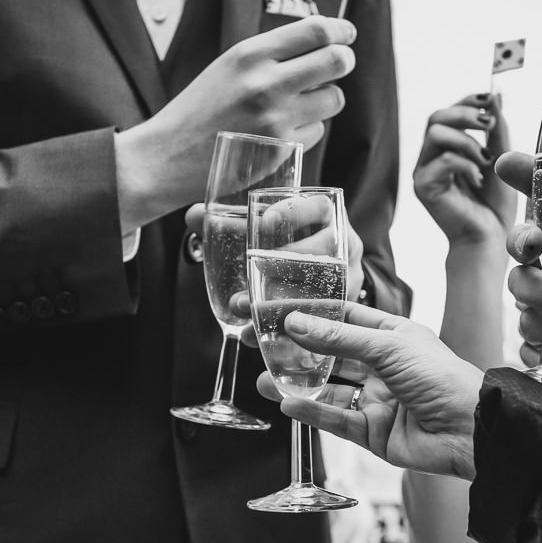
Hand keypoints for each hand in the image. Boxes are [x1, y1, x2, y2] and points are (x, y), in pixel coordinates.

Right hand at [118, 16, 356, 225]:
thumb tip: (322, 44)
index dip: (340, 30)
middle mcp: (266, 83)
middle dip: (344, 60)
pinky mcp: (282, 150)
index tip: (346, 34)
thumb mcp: (229, 67)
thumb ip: (272, 54)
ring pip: (333, 98)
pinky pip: (316, 131)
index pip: (316, 30)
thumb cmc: (200, 109)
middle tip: (339, 63)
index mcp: (250, 55)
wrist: (169, 155)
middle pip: (336, 60)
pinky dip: (306, 130)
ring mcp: (276, 119)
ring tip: (299, 103)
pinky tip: (279, 132)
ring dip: (325, 98)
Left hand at [184, 199, 365, 345]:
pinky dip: (283, 332)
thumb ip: (231, 222)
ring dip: (280, 303)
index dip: (295, 212)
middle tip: (249, 277)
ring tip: (245, 310)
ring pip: (322, 292)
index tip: (266, 222)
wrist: (327, 275)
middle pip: (322, 253)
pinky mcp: (343, 311)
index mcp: (328, 218)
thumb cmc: (291, 245)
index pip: (318, 207)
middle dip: (282, 267)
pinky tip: (256, 335)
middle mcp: (344, 246)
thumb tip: (193, 216)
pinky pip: (317, 324)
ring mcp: (347, 280)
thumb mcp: (266, 232)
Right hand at [255, 302, 484, 478]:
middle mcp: (382, 367)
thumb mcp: (388, 347)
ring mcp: (376, 400)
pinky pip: (336, 420)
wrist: (472, 430)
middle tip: (257, 344)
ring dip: (296, 383)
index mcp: (391, 336)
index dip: (307, 313)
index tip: (273, 309)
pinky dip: (312, 411)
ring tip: (263, 378)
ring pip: (327, 389)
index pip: (341, 319)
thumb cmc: (443, 378)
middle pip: (328, 355)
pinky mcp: (373, 433)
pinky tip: (288, 403)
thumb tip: (295, 323)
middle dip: (293, 350)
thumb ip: (339, 339)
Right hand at [413, 93, 516, 245]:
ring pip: (435, 134)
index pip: (448, 112)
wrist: (490, 237)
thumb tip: (495, 96)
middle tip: (489, 125)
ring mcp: (424, 172)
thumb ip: (496, 129)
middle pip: (436, 117)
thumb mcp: (501, 157)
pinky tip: (477, 178)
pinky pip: (442, 160)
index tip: (489, 101)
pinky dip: (465, 164)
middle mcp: (431, 157)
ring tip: (485, 161)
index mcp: (447, 148)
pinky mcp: (423, 187)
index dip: (467, 100)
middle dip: (465, 115)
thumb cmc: (495, 202)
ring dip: (467, 142)